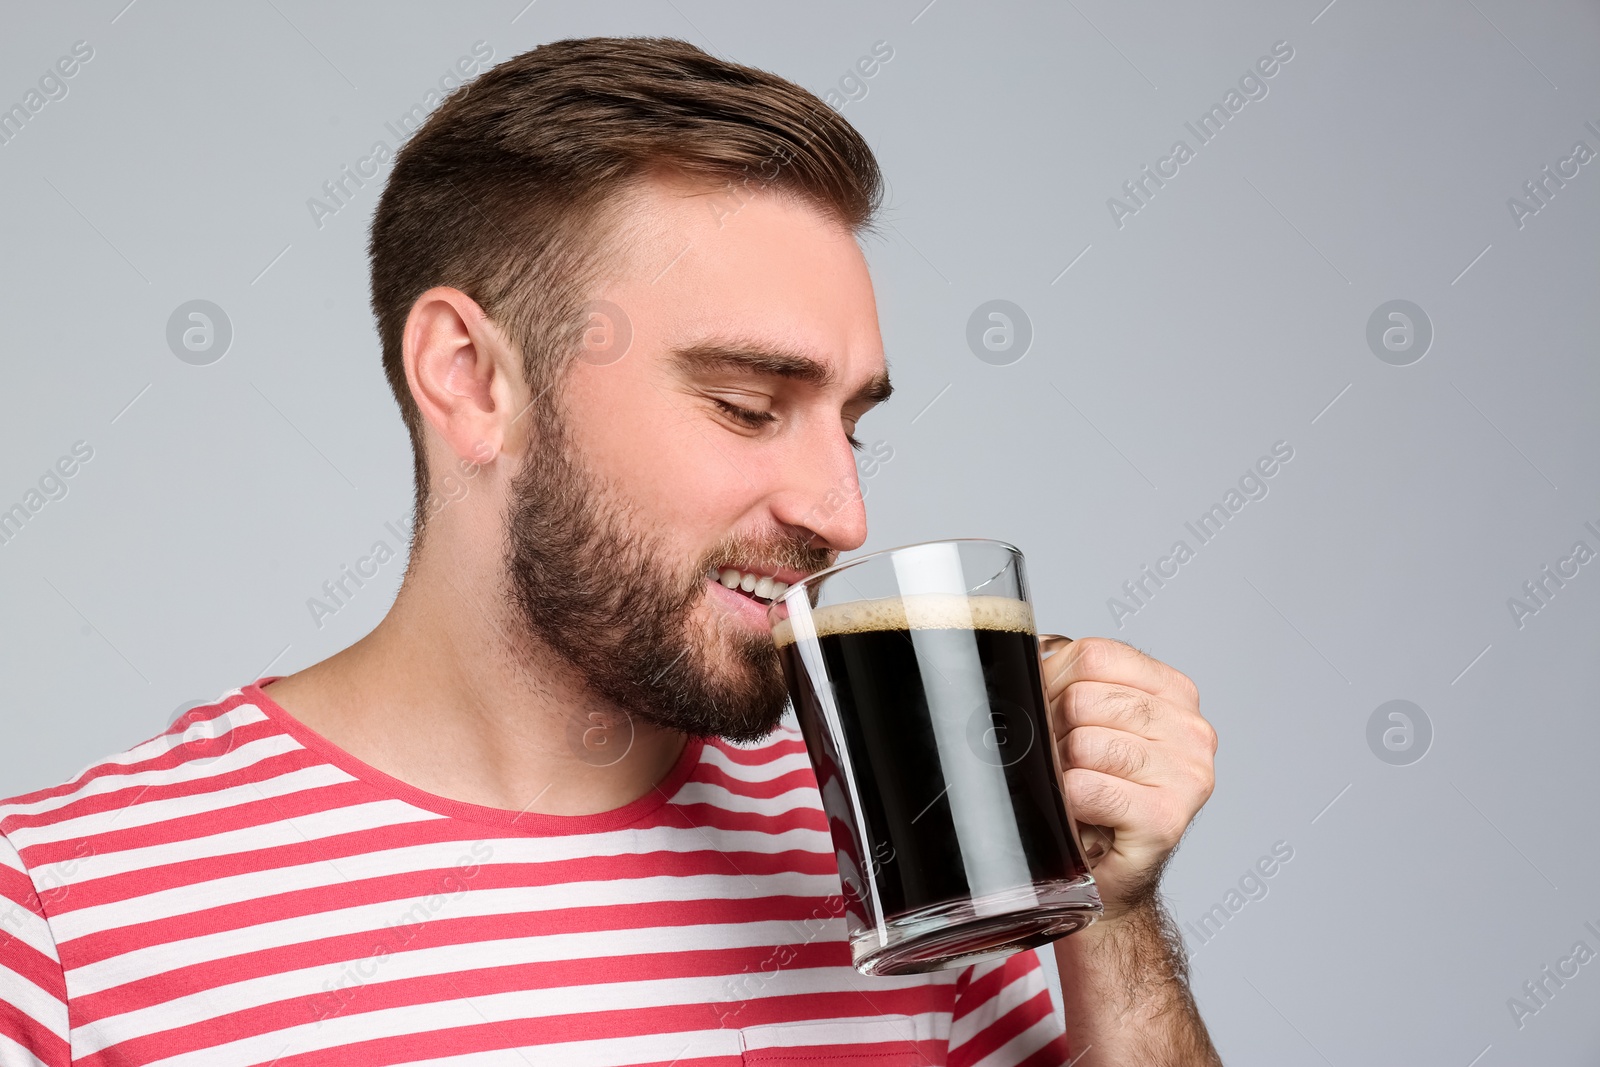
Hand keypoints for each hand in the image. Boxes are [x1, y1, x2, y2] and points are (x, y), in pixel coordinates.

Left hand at [1038, 635, 1215, 921]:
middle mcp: (1191, 730)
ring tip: (1075, 789)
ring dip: (1060, 770)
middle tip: (1062, 762)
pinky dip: (1069, 802)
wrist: (1106, 873)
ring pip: (1083, 743)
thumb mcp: (1086, 722)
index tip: (1050, 712)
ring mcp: (1187, 775)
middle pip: (1082, 698)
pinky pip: (1086, 788)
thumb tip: (1014, 656)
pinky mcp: (1167, 819)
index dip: (1053, 682)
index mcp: (1174, 693)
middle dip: (1053, 730)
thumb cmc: (1092, 792)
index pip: (1093, 655)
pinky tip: (1080, 813)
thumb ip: (1066, 681)